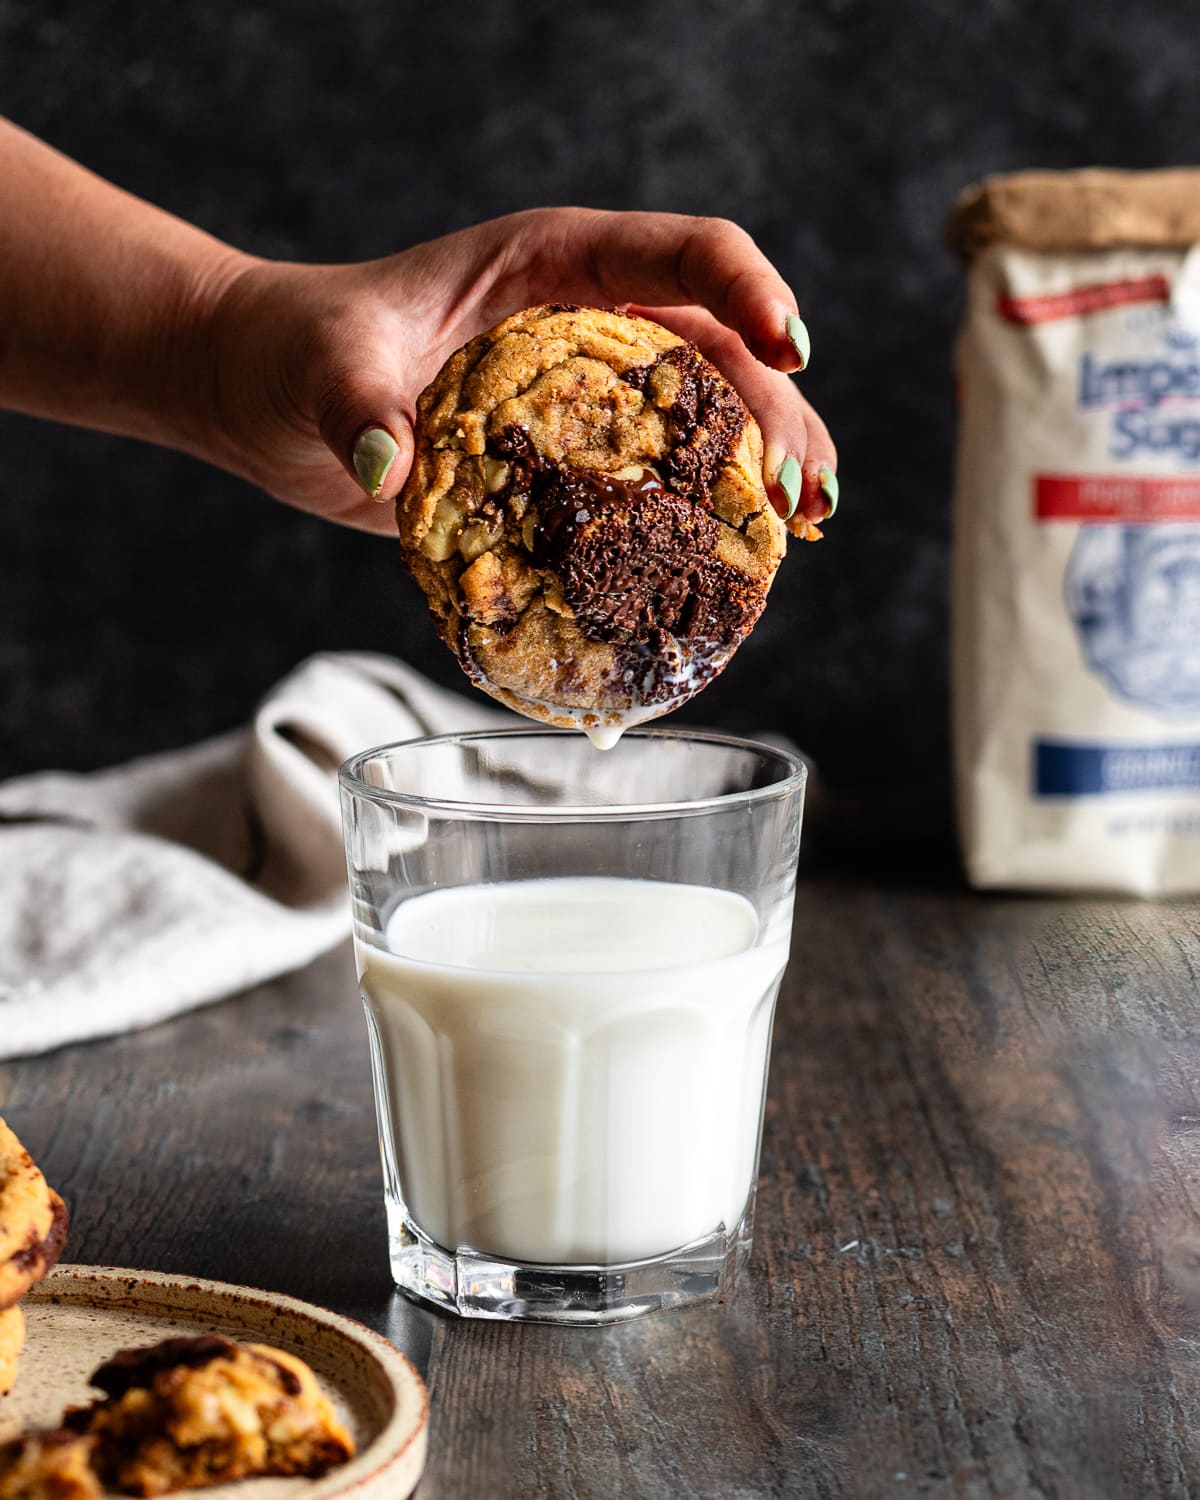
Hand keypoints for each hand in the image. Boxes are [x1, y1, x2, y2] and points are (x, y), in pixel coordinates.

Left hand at [202, 209, 836, 535]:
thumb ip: (359, 408)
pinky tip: (742, 551)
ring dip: (767, 460)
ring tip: (804, 521)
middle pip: (724, 345)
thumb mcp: (326, 367)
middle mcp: (589, 316)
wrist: (270, 396)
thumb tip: (389, 470)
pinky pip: (663, 470)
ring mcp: (589, 387)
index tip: (791, 349)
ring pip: (713, 408)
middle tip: (800, 489)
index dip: (750, 291)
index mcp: (553, 262)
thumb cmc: (297, 351)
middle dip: (778, 409)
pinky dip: (708, 507)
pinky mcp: (574, 451)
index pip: (684, 253)